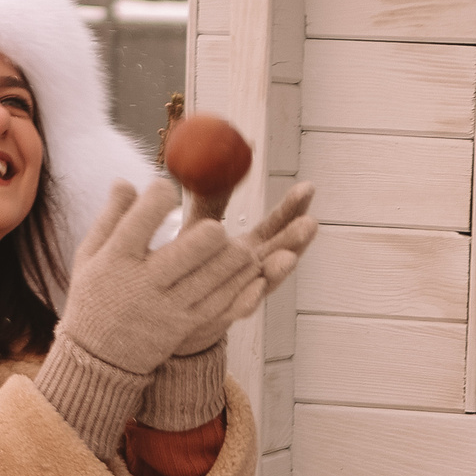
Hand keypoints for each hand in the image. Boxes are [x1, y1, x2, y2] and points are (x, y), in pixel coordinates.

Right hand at [59, 180, 262, 377]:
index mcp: (116, 260)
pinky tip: (251, 271)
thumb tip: (124, 181)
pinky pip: (218, 304)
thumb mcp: (90, 257)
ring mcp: (167, 306)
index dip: (153, 203)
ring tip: (243, 246)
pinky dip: (238, 287)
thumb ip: (110, 218)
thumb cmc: (95, 297)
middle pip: (181, 257)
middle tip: (218, 226)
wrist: (99, 357)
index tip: (165, 187)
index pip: (135, 225)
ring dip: (230, 261)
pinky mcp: (186, 324)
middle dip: (203, 240)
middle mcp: (142, 284)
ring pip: (208, 280)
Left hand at [170, 181, 319, 356]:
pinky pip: (237, 307)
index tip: (309, 187)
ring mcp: (241, 294)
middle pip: (282, 254)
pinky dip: (249, 299)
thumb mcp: (199, 226)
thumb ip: (210, 199)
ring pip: (265, 282)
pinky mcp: (221, 314)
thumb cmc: (186, 266)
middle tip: (310, 223)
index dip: (294, 208)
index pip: (278, 225)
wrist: (165, 310)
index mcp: (252, 248)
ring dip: (279, 271)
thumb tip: (217, 162)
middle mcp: (254, 271)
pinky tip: (255, 287)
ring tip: (288, 258)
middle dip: (296, 240)